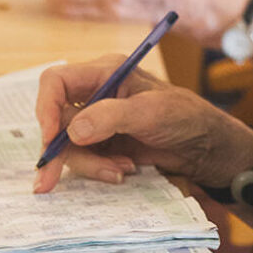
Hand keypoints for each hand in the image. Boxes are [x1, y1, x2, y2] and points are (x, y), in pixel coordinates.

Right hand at [33, 57, 252, 193]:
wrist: (206, 146)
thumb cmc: (186, 117)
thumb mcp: (151, 113)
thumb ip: (111, 117)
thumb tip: (72, 131)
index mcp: (105, 72)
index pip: (56, 81)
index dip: (46, 108)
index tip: (50, 140)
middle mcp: (96, 93)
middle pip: (57, 119)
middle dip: (60, 149)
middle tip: (49, 180)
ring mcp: (98, 120)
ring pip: (68, 144)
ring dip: (89, 163)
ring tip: (120, 170)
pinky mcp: (103, 143)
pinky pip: (84, 158)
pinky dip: (98, 169)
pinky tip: (123, 171)